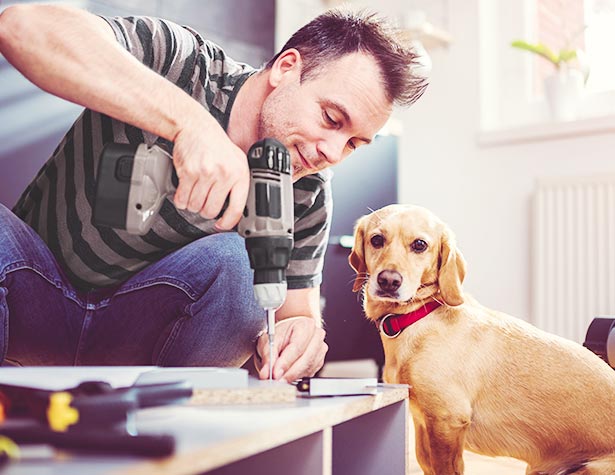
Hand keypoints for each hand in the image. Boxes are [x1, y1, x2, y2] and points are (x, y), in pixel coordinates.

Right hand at [171, 111, 248, 229]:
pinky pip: (182, 199)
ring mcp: (206, 173)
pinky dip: (181, 200)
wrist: (196, 127)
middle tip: (203, 202)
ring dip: (192, 204)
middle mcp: (224, 174)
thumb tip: (237, 211)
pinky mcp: (189, 172)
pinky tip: (185, 191)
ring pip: (195, 206)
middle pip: (211, 210)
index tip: (220, 225)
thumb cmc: (217, 146)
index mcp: (240, 174)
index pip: (236, 209)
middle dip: (205, 210)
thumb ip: (239, 184)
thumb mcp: (237, 162)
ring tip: (195, 193)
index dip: (227, 222)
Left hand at [255, 316, 327, 381]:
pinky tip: (287, 376)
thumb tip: (266, 372)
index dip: (285, 362)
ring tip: (279, 379)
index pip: (297, 346)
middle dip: (289, 372)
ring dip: (292, 376)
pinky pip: (309, 373)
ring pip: (308, 368)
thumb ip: (268, 356)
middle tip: (276, 380)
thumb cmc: (281, 334)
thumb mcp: (269, 340)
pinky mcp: (319, 362)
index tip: (275, 373)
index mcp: (305, 326)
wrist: (288, 334)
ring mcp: (320, 350)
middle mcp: (316, 337)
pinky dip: (297, 377)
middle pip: (306, 359)